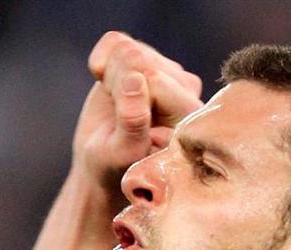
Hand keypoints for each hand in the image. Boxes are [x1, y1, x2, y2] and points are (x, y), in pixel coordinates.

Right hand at [71, 32, 202, 191]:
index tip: (119, 130)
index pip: (154, 81)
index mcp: (190, 114)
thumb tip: (135, 80)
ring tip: (112, 106)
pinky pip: (116, 41)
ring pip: (128, 49)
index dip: (125, 98)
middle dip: (116, 86)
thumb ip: (133, 122)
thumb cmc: (116, 168)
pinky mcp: (146, 59)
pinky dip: (101, 58)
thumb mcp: (122, 154)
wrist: (104, 165)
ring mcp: (166, 71)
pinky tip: (102, 81)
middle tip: (113, 119)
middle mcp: (186, 89)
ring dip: (108, 76)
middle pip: (141, 61)